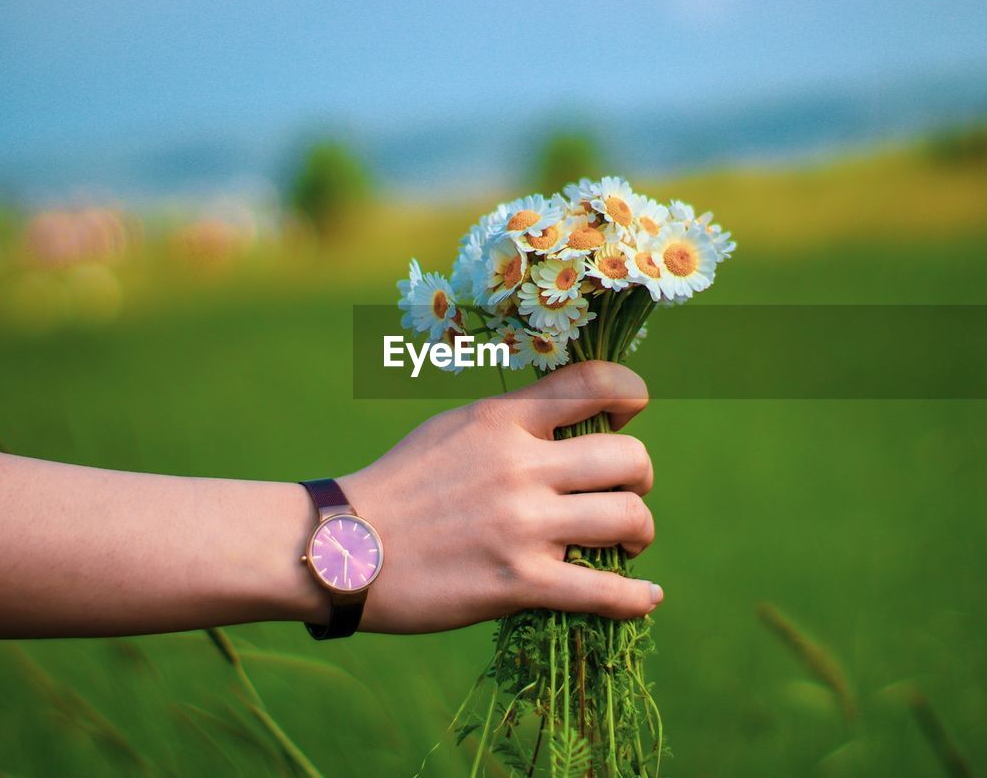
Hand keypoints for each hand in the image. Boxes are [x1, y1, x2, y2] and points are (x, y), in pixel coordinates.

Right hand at [339, 361, 659, 633]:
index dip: (630, 395)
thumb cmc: (400, 486)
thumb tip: (570, 417)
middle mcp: (520, 465)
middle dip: (639, 478)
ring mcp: (522, 525)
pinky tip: (644, 602)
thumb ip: (512, 420)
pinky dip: (634, 600)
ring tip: (626, 543)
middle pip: (630, 459)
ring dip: (639, 533)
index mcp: (502, 419)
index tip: (631, 414)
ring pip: (629, 518)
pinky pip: (604, 591)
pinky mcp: (519, 582)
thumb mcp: (454, 429)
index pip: (594, 384)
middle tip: (625, 493)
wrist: (343, 548)